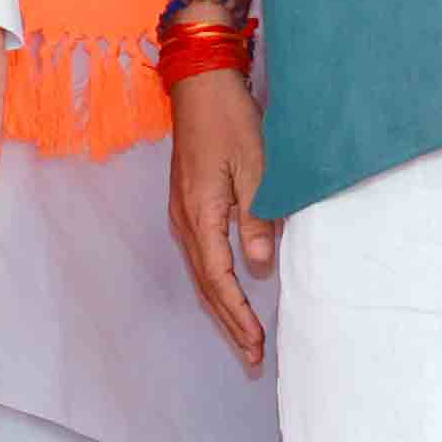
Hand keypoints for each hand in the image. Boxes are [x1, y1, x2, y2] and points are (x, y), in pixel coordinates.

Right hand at [164, 69, 272, 371]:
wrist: (200, 85)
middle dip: (228, 322)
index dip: (238, 314)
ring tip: (243, 334)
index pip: (219, 279)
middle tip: (252, 355)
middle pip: (205, 284)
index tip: (257, 343)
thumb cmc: (231, 121)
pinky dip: (215, 282)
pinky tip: (229, 290)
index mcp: (200, 214)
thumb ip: (257, 218)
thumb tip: (259, 265)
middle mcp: (185, 220)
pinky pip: (200, 255)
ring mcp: (182, 212)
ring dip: (221, 305)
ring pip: (200, 273)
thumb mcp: (256, 167)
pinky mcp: (187, 203)